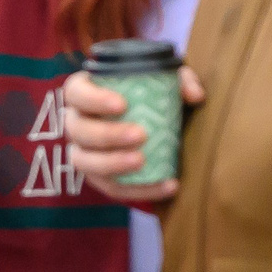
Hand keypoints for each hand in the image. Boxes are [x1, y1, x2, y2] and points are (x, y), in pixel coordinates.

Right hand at [64, 68, 203, 207]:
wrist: (153, 125)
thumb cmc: (151, 95)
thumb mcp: (166, 81)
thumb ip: (181, 81)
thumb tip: (195, 95)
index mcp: (83, 93)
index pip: (76, 93)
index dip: (93, 99)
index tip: (122, 105)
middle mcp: (76, 123)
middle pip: (79, 130)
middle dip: (107, 134)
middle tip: (140, 135)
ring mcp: (83, 153)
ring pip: (84, 162)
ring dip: (112, 163)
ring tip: (142, 162)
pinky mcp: (99, 178)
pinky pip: (111, 188)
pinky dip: (138, 190)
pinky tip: (166, 185)